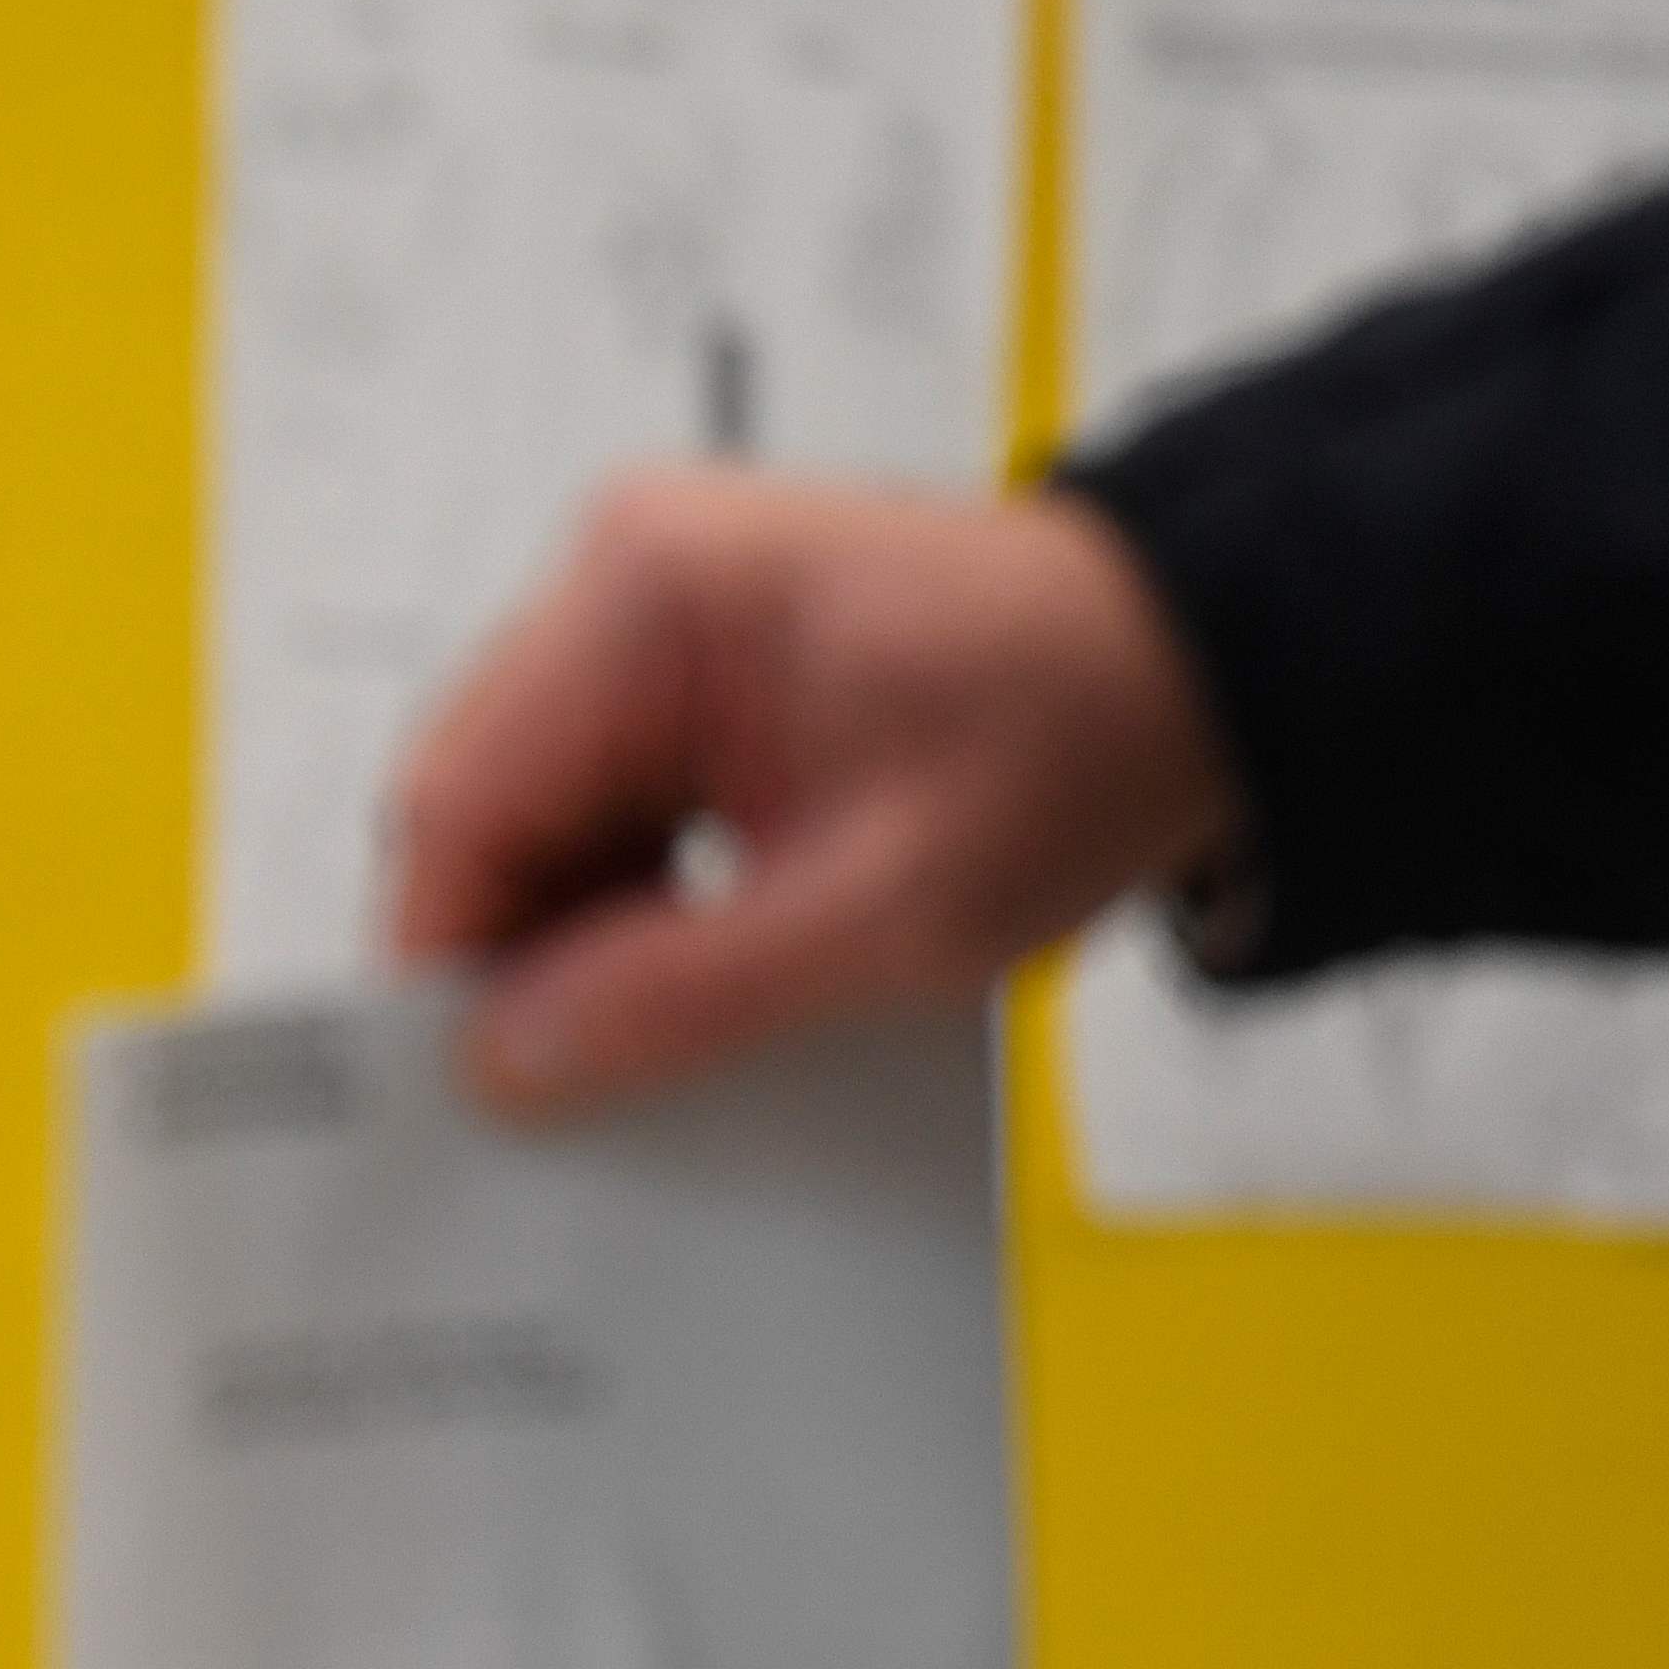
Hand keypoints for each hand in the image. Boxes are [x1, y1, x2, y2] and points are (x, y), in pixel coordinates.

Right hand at [386, 468, 1237, 1117]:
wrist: (1218, 665)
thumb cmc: (1083, 745)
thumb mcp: (887, 910)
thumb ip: (679, 993)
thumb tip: (506, 1062)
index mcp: (646, 595)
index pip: (457, 800)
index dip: (450, 958)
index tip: (475, 1090)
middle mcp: (623, 578)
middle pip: (484, 806)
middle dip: (522, 951)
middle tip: (578, 1089)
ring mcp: (654, 614)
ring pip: (539, 815)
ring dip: (585, 931)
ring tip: (674, 1025)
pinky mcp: (693, 661)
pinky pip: (608, 801)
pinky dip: (635, 899)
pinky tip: (706, 966)